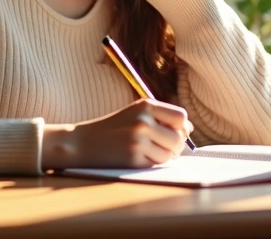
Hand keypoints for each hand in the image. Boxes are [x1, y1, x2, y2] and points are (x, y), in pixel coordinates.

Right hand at [41, 99, 194, 169]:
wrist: (81, 142)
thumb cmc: (113, 129)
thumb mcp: (135, 114)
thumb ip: (161, 118)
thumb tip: (189, 129)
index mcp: (145, 105)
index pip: (181, 117)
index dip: (181, 128)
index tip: (171, 133)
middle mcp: (143, 120)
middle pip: (178, 139)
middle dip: (174, 147)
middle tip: (159, 147)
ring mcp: (138, 139)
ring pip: (170, 154)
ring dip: (163, 157)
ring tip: (147, 152)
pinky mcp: (133, 157)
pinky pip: (157, 164)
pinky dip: (151, 164)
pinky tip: (137, 158)